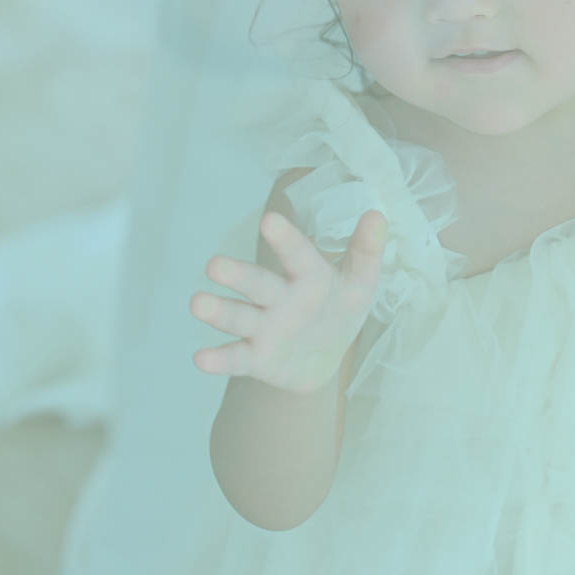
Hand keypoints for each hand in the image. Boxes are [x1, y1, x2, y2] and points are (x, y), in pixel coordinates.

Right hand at [191, 210, 387, 393]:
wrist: (323, 358)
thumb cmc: (338, 309)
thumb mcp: (359, 283)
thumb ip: (366, 252)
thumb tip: (377, 215)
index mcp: (307, 275)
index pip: (297, 255)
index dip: (286, 240)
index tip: (269, 220)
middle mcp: (279, 297)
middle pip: (257, 284)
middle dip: (238, 275)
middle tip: (214, 264)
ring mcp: (264, 327)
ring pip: (239, 317)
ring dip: (219, 311)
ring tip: (197, 303)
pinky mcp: (255, 357)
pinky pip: (236, 358)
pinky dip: (218, 359)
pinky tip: (200, 358)